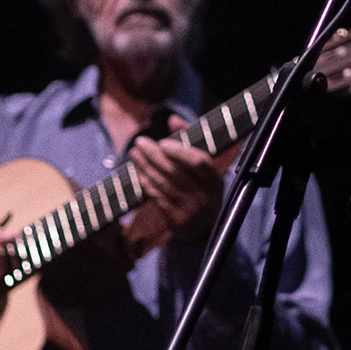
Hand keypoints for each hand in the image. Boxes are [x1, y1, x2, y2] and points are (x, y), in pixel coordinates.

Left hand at [130, 114, 222, 241]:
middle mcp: (206, 196)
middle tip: (140, 142)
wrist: (205, 229)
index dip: (180, 151)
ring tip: (134, 153)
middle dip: (155, 155)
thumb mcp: (203, 168)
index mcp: (215, 180)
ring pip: (164, 184)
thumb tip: (172, 120)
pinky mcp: (177, 221)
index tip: (163, 142)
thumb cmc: (202, 188)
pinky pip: (158, 197)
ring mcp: (191, 210)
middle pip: (176, 172)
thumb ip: (190, 141)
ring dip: (146, 167)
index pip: (199, 162)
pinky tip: (139, 172)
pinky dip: (146, 183)